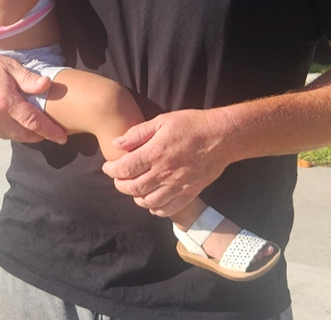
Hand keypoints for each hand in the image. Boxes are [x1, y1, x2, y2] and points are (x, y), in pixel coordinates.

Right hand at [0, 47, 67, 144]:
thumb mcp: (9, 66)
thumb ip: (29, 79)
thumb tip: (48, 85)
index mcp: (5, 102)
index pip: (33, 122)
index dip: (49, 131)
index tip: (62, 138)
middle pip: (23, 135)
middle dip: (38, 136)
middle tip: (49, 133)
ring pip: (10, 136)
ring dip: (22, 133)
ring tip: (31, 126)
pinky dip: (7, 131)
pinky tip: (11, 122)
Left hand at [101, 109, 236, 217]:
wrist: (222, 137)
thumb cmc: (191, 125)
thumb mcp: (162, 121)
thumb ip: (138, 133)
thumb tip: (117, 143)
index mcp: (155, 153)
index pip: (124, 169)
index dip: (112, 170)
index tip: (108, 167)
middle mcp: (164, 173)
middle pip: (133, 188)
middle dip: (120, 184)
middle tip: (118, 178)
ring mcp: (177, 185)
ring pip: (148, 202)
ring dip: (136, 197)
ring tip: (134, 188)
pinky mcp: (189, 193)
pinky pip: (167, 209)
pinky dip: (155, 209)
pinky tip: (152, 200)